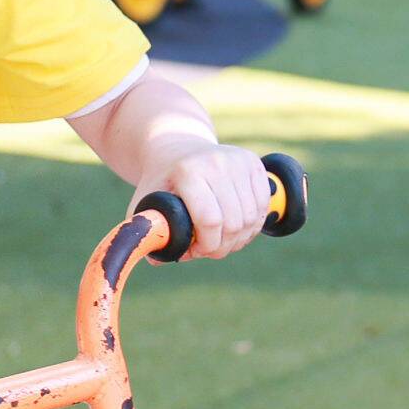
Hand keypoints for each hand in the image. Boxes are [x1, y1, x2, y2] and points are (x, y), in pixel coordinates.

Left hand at [155, 141, 277, 258]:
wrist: (177, 147)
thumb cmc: (162, 182)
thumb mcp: (146, 202)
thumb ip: (148, 231)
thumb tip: (157, 261)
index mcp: (188, 172)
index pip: (210, 220)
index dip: (207, 246)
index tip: (196, 251)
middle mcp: (217, 162)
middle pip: (233, 222)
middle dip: (223, 246)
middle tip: (210, 250)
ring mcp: (239, 161)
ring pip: (251, 218)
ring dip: (239, 239)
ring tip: (223, 241)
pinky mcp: (254, 163)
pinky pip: (263, 206)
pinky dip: (253, 225)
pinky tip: (237, 229)